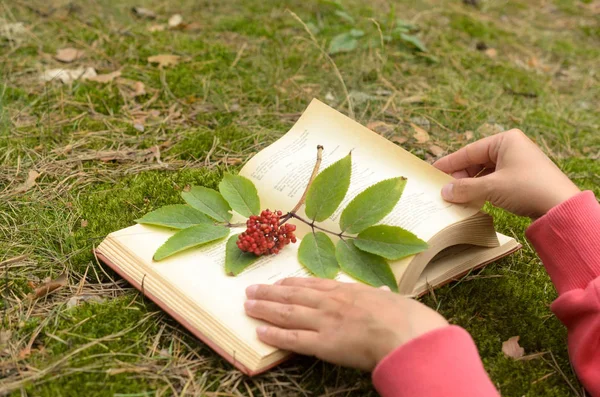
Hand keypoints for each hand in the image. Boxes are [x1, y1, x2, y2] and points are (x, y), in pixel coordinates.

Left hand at [244, 277, 447, 370]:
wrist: (405, 333)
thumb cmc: (404, 317)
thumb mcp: (391, 299)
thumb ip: (382, 297)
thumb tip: (385, 293)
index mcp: (346, 291)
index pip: (312, 285)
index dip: (291, 284)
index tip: (278, 283)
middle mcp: (330, 302)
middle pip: (292, 295)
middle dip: (269, 293)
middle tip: (250, 290)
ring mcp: (324, 321)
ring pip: (286, 313)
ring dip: (264, 309)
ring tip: (247, 305)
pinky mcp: (322, 343)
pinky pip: (292, 339)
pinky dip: (274, 335)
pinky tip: (259, 331)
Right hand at [433, 129, 579, 217]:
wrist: (561, 207)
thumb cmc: (527, 188)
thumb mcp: (491, 188)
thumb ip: (464, 188)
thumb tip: (444, 192)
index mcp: (505, 140)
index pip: (469, 151)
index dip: (449, 163)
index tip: (433, 171)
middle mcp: (512, 147)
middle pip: (477, 160)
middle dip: (461, 176)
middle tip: (445, 189)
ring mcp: (518, 162)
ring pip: (485, 171)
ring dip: (471, 184)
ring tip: (457, 196)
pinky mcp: (523, 177)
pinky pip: (495, 179)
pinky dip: (483, 189)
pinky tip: (474, 199)